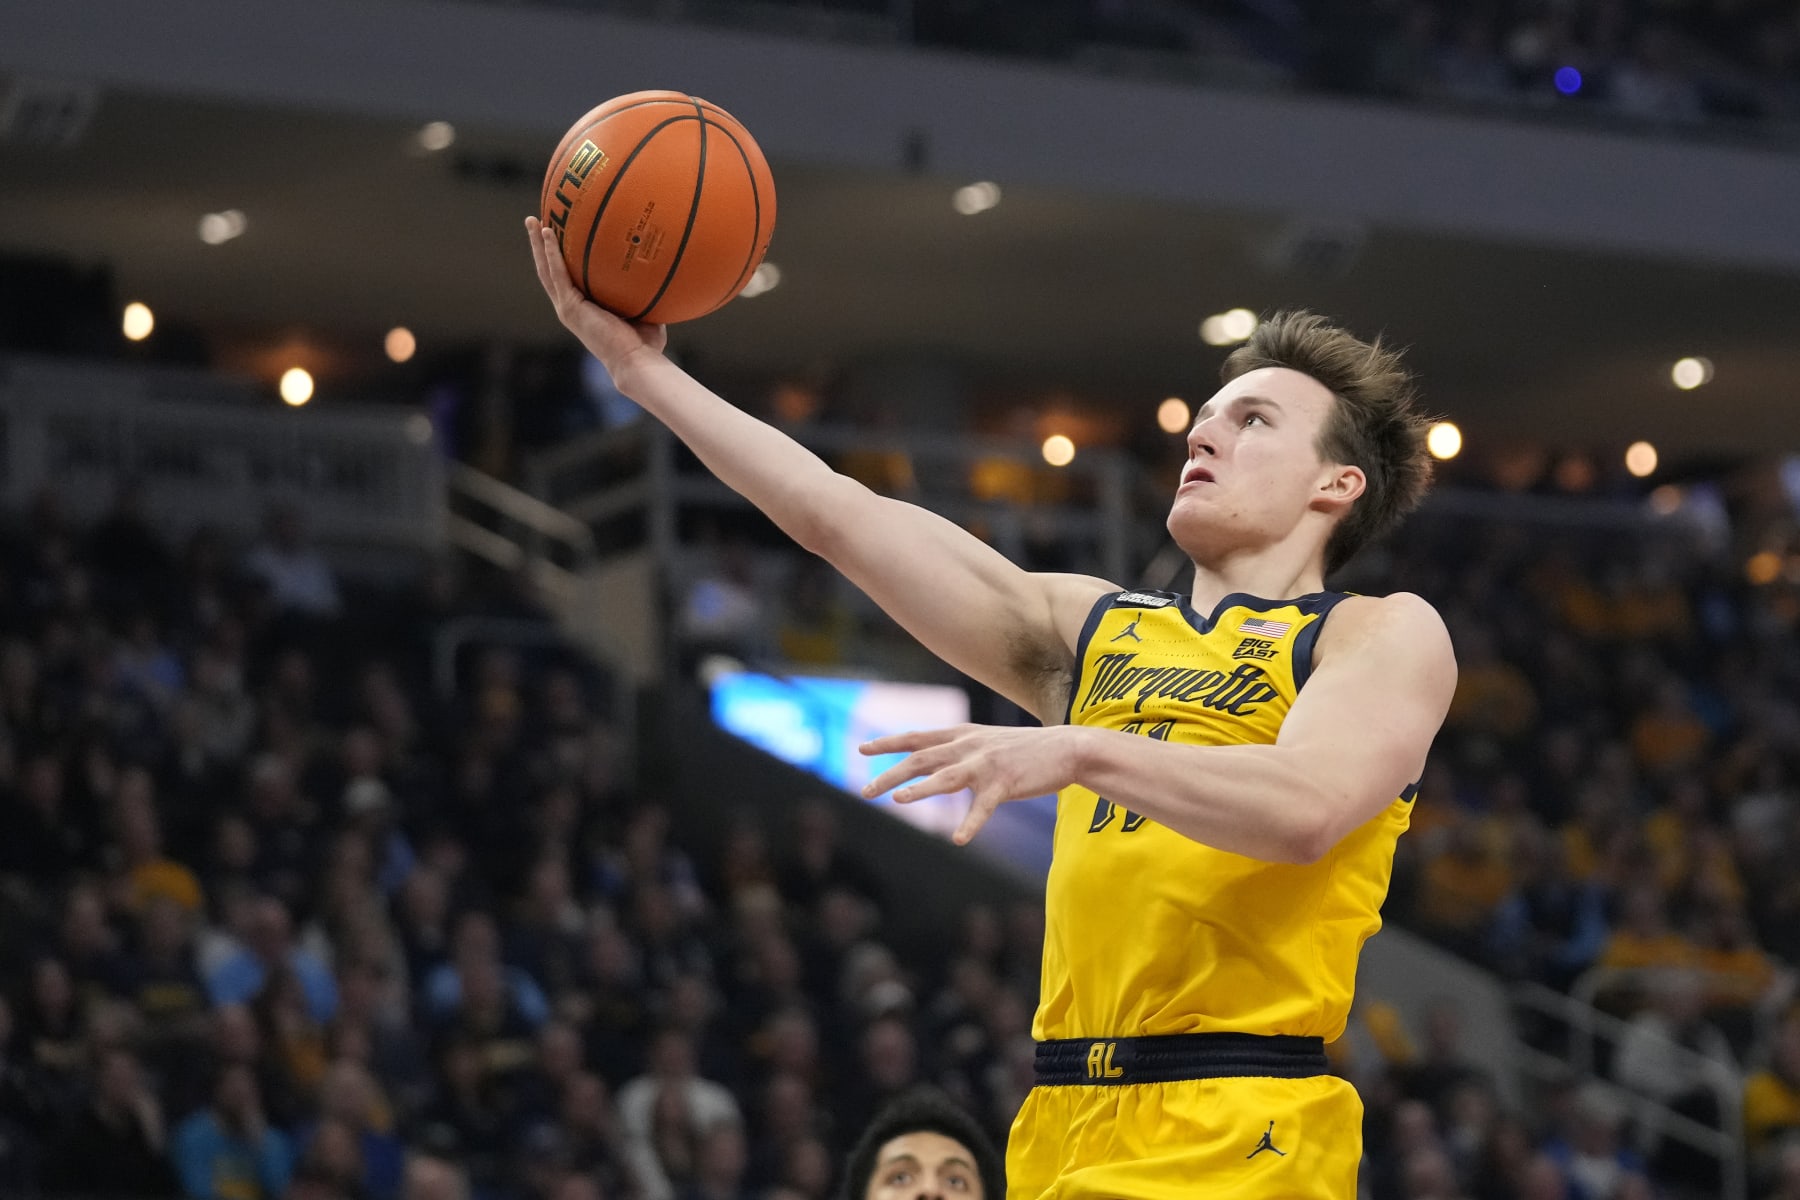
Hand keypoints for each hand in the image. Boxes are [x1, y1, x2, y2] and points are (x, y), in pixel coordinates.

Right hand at [525, 216, 667, 383]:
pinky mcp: (570, 307)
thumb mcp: (645, 312)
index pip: (565, 279)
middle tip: (535, 221)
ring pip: (546, 270)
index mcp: (583, 309)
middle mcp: (570, 308)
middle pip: (548, 271)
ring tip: (533, 220)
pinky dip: (552, 254)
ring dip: (538, 244)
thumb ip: (644, 293)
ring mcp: (567, 308)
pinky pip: (558, 274)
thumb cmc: (645, 345)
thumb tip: (661, 272)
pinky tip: (548, 233)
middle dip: (540, 246)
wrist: (636, 361)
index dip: (558, 259)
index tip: (557, 238)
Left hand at [859, 724, 1084, 844]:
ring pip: (946, 778)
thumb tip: (933, 760)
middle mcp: (968, 747)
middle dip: (890, 775)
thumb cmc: (1025, 749)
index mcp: (962, 735)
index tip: (861, 748)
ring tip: (897, 801)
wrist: (1066, 747)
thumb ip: (960, 748)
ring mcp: (986, 765)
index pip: (917, 738)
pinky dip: (970, 824)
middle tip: (865, 791)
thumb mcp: (987, 741)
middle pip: (921, 759)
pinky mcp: (1005, 784)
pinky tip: (958, 839)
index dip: (888, 742)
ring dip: (920, 790)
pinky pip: (983, 807)